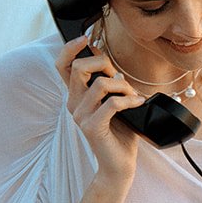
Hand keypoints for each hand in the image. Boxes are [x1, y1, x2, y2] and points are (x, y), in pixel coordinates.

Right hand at [54, 36, 145, 187]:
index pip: (63, 65)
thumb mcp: (115, 102)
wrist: (119, 164)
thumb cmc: (119, 132)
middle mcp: (74, 104)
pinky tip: (138, 104)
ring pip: (101, 84)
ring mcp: (81, 116)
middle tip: (121, 79)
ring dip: (124, 86)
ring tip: (133, 97)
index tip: (87, 38)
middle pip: (80, 67)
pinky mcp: (92, 128)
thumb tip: (110, 64)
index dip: (71, 48)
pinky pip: (112, 103)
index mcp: (76, 96)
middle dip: (105, 64)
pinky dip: (130, 100)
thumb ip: (109, 84)